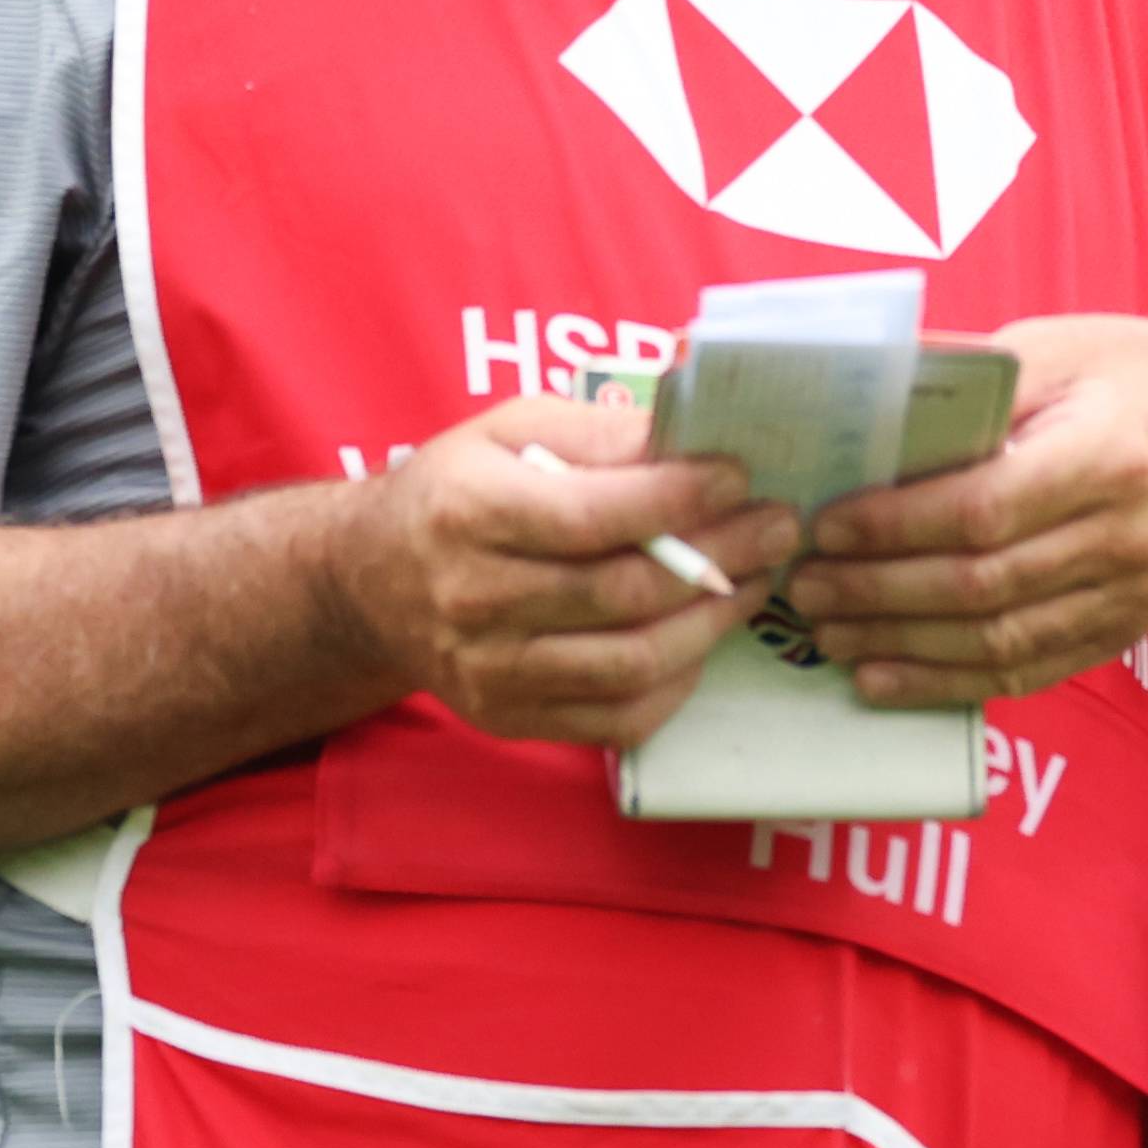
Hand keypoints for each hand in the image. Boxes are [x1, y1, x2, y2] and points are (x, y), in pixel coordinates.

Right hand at [333, 396, 795, 751]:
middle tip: (778, 528)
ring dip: (712, 622)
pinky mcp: (509, 718)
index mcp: (468, 512)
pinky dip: (678, 682)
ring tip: (754, 581)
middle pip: (624, 592)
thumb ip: (597, 431)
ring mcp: (490, 670)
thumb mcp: (508, 428)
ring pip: (632, 663)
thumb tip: (689, 432)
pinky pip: (618, 718)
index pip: (592, 515)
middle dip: (721, 557)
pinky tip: (703, 638)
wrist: (370, 582)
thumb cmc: (457, 490)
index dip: (679, 498)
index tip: (738, 476)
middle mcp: (473, 598)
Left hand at [776, 313, 1147, 704]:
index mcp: (1110, 453)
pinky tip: (885, 675)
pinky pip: (1028, 671)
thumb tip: (853, 395)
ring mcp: (1133, 593)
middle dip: (878, 593)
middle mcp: (1130, 534)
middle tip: (804, 586)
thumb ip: (960, 379)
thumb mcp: (1051, 346)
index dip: (895, 527)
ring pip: (998, 642)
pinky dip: (948, 683)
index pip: (984, 509)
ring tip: (827, 630)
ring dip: (900, 646)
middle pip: (982, 586)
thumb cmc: (1130, 373)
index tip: (827, 526)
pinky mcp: (1125, 629)